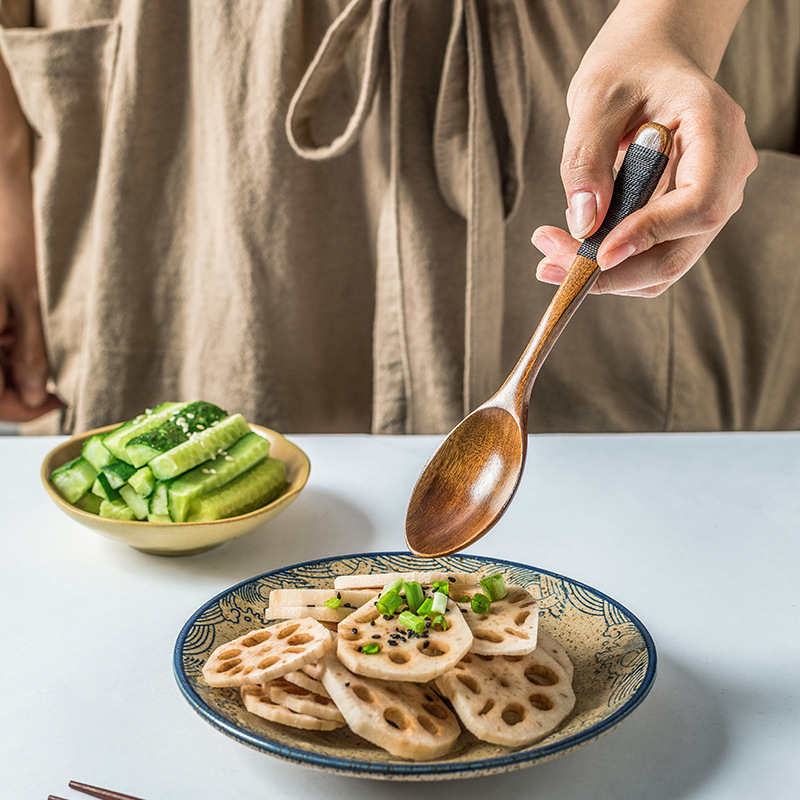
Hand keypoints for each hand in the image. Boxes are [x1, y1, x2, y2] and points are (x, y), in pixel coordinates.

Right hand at [0, 207, 62, 422]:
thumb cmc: (10, 233)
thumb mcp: (27, 298)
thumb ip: (30, 351)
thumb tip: (36, 394)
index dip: (21, 409)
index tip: (55, 404)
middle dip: (16, 391)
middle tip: (54, 388)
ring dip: (11, 370)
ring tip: (44, 360)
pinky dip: (6, 349)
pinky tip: (25, 338)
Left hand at [531, 0, 757, 297]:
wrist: (647, 68)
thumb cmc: (626, 73)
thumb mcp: (595, 98)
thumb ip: (587, 158)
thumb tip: (585, 224)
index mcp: (716, 129)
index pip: (700, 202)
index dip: (650, 234)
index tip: (598, 252)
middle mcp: (725, 172)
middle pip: (678, 250)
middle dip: (611, 270)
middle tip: (547, 265)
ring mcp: (708, 201)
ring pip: (660, 266)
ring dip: (602, 273)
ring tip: (548, 249)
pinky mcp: (682, 222)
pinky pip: (648, 260)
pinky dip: (607, 264)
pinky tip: (570, 243)